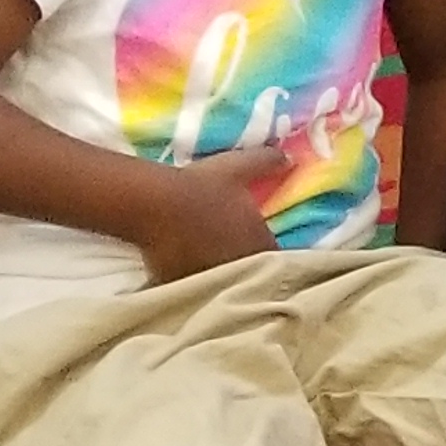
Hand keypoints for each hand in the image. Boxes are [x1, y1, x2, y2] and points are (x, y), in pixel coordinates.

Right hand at [138, 160, 281, 282]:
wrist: (156, 204)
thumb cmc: (200, 184)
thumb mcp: (238, 166)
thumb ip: (267, 162)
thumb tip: (289, 157)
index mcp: (259, 241)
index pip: (277, 256)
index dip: (271, 253)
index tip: (262, 247)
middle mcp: (241, 264)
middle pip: (252, 273)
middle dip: (249, 266)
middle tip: (235, 256)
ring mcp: (213, 276)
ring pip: (226, 283)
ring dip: (224, 276)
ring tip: (212, 265)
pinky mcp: (184, 284)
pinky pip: (197, 288)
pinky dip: (197, 282)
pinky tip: (189, 271)